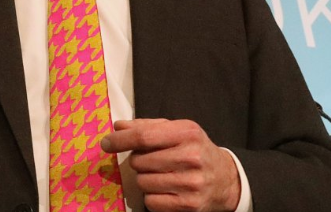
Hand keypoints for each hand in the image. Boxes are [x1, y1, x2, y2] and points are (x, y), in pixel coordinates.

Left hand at [101, 118, 239, 211]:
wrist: (225, 178)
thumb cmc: (194, 149)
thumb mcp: (176, 130)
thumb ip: (146, 127)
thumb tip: (118, 127)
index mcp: (187, 133)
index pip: (143, 136)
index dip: (120, 140)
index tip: (106, 143)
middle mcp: (191, 157)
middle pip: (140, 161)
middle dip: (138, 161)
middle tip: (151, 161)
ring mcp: (191, 183)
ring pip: (143, 182)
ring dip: (144, 179)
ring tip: (160, 174)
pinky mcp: (189, 205)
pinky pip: (151, 201)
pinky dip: (151, 197)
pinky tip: (165, 189)